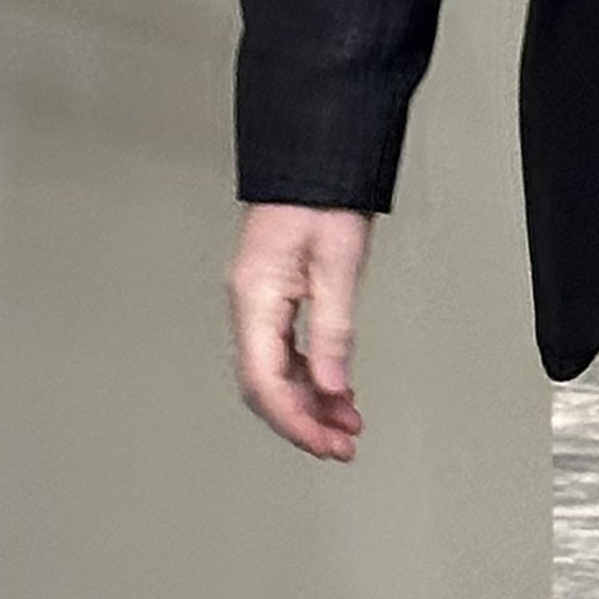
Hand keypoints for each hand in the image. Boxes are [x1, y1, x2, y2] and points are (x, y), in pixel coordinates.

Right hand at [229, 204, 374, 460]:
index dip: (296, 421)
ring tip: (348, 422)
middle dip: (304, 420)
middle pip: (266, 384)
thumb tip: (333, 388)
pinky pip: (285, 350)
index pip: (264, 381)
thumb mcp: (338, 263)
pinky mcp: (274, 293)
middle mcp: (249, 303)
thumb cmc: (324, 196)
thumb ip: (334, 330)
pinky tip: (336, 389)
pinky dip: (311, 375)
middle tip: (343, 445)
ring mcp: (258, 299)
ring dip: (311, 401)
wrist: (316, 153)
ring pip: (276, 371)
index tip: (328, 444)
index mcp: (254, 296)